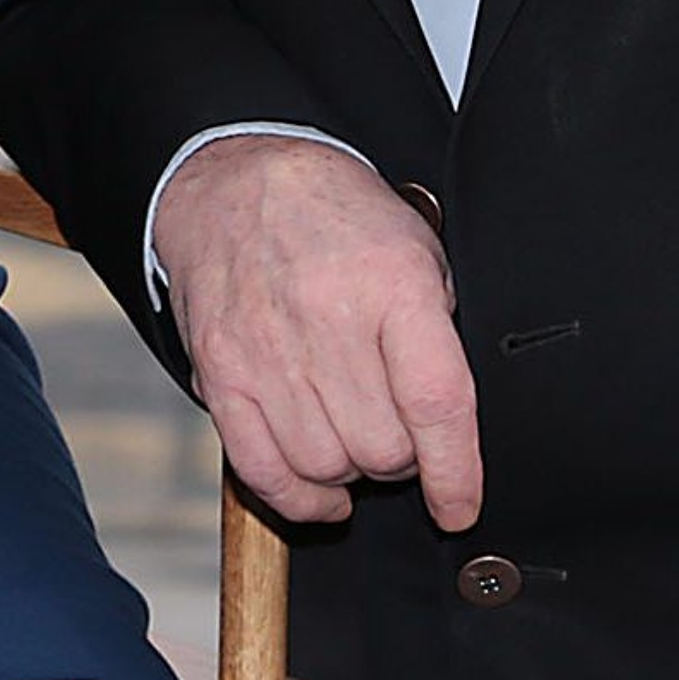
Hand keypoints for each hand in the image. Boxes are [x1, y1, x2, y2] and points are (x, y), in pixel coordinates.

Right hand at [153, 132, 482, 529]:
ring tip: (351, 437)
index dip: (456, 474)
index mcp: (391, 280)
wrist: (232, 173)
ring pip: (326, 466)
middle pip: (382, 449)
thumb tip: (449, 428)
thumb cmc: (334, 213)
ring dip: (349, 470)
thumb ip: (438, 331)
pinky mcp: (219, 365)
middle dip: (401, 459)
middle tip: (394, 430)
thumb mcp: (413, 246)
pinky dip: (295, 496)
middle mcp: (326, 315)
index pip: (436, 402)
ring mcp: (265, 344)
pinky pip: (260, 465)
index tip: (459, 505)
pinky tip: (319, 489)